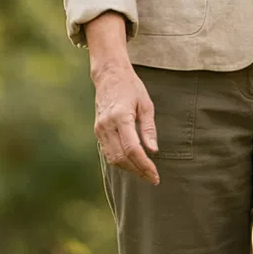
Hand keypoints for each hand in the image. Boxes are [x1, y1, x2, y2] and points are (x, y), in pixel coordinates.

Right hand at [85, 12, 157, 184]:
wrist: (109, 75)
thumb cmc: (131, 87)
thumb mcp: (146, 104)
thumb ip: (149, 128)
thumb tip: (153, 151)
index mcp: (121, 117)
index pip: (132, 149)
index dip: (144, 165)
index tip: (155, 175)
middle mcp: (107, 125)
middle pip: (121, 157)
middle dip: (138, 171)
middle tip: (152, 178)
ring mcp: (100, 129)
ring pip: (112, 158)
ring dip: (129, 169)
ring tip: (144, 173)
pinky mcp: (97, 130)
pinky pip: (107, 152)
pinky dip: (120, 161)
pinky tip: (132, 163)